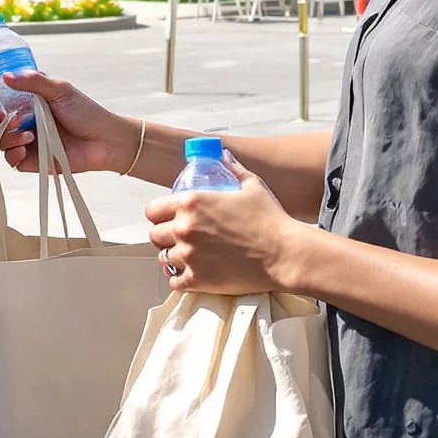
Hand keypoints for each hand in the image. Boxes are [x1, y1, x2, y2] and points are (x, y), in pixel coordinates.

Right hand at [0, 68, 132, 174]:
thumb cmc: (86, 112)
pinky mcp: (31, 160)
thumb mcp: (61, 90)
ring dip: (6, 136)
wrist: (105, 141)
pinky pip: (10, 159)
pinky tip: (26, 147)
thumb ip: (34, 82)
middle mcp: (24, 119)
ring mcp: (26, 140)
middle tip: (4, 116)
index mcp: (28, 99)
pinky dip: (13, 153)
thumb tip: (6, 76)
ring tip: (27, 134)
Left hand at [145, 170, 299, 295]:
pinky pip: (174, 282)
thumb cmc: (269, 218)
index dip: (158, 214)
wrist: (284, 254)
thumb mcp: (251, 186)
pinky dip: (179, 279)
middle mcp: (184, 228)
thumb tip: (224, 154)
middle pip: (154, 235)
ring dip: (172, 257)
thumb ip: (233, 168)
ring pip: (163, 259)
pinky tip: (188, 275)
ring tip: (185, 256)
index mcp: (191, 202)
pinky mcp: (198, 280)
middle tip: (177, 238)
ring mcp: (189, 256)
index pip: (152, 209)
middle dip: (163, 235)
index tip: (166, 218)